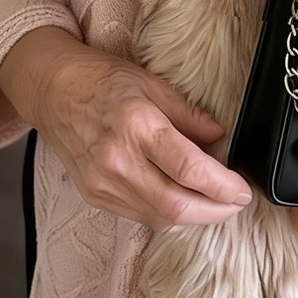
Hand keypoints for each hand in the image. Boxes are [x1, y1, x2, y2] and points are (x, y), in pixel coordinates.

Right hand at [0, 27, 253, 230]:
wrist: (54, 90)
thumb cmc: (103, 80)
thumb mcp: (151, 83)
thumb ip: (188, 114)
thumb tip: (220, 136)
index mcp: (136, 124)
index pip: (188, 169)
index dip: (222, 186)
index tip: (242, 189)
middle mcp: (118, 159)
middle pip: (176, 205)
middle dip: (214, 210)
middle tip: (236, 202)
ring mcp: (103, 183)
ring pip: (158, 217)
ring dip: (193, 216)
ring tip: (214, 202)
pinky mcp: (94, 196)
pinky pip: (139, 215)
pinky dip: (166, 213)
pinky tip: (181, 200)